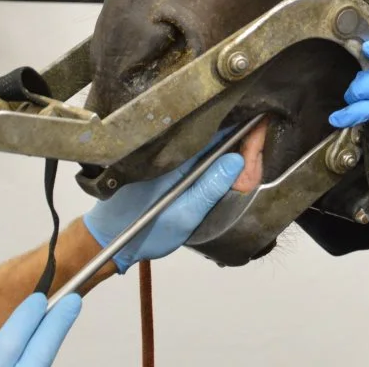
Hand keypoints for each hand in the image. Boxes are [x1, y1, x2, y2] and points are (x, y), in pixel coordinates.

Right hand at [0, 293, 80, 366]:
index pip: (8, 345)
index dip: (25, 319)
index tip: (40, 299)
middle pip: (39, 355)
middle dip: (56, 327)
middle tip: (73, 300)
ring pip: (42, 365)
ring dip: (49, 345)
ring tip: (58, 321)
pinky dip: (40, 359)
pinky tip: (44, 346)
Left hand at [83, 139, 243, 272]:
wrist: (107, 240)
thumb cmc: (143, 231)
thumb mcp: (184, 215)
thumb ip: (210, 188)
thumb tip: (238, 160)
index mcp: (170, 156)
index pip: (212, 131)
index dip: (239, 128)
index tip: (261, 129)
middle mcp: (166, 148)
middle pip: (211, 129)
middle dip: (238, 134)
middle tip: (258, 147)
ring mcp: (164, 154)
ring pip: (204, 137)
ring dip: (228, 141)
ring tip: (249, 153)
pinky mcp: (164, 162)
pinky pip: (196, 148)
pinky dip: (214, 150)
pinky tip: (227, 159)